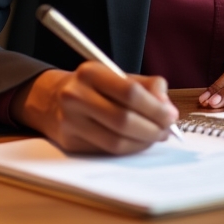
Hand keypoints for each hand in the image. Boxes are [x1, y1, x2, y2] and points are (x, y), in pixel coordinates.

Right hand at [11, 64, 178, 154]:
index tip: (171, 115)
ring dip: (143, 142)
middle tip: (167, 131)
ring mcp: (70, 122)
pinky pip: (107, 151)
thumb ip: (148, 86)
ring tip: (156, 137)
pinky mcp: (70, 143)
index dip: (155, 107)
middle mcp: (76, 96)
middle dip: (152, 128)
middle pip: (123, 120)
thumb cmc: (94, 86)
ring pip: (115, 141)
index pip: (130, 92)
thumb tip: (167, 109)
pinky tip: (139, 142)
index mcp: (91, 72)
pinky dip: (129, 149)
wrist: (52, 99)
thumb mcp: (118, 75)